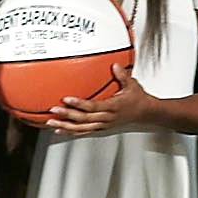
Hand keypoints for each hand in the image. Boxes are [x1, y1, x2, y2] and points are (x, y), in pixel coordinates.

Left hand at [42, 73, 158, 135]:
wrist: (145, 113)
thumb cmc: (138, 99)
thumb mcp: (132, 85)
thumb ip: (122, 76)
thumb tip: (114, 65)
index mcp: (114, 107)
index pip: (93, 106)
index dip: (79, 104)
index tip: (66, 99)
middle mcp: (107, 118)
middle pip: (84, 119)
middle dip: (68, 115)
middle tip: (54, 110)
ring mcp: (104, 125)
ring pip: (82, 128)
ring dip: (66, 126)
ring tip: (52, 122)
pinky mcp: (102, 128)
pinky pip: (84, 132)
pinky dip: (71, 132)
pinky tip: (60, 130)